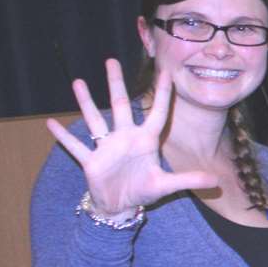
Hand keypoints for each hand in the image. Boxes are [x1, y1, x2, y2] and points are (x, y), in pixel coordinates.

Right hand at [48, 58, 216, 215]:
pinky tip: (50, 124)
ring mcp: (106, 147)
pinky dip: (64, 137)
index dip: (161, 94)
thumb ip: (189, 180)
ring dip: (86, 102)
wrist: (120, 205)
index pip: (156, 113)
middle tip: (111, 61)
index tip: (165, 72)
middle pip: (121, 106)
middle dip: (116, 84)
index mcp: (146, 141)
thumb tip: (217, 181)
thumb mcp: (166, 186)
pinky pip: (76, 146)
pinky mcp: (91, 160)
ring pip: (95, 120)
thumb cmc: (142, 191)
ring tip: (78, 82)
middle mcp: (125, 138)